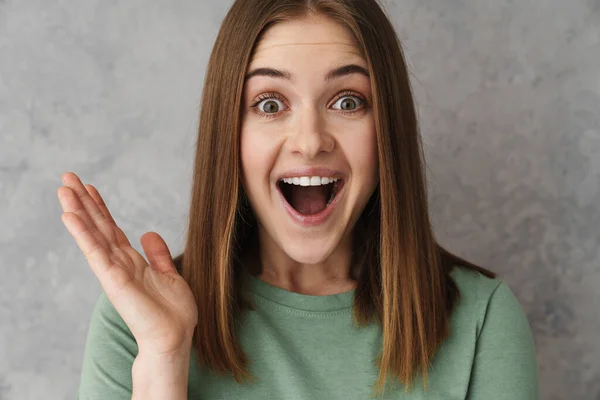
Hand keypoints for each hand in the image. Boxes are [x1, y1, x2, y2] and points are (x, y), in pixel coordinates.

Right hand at [57, 172, 197, 355]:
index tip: (90, 188)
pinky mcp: (113, 280)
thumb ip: (158, 255)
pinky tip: (70, 217)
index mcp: (131, 262)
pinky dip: (83, 234)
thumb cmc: (173, 313)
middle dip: (83, 202)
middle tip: (67, 178)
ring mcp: (114, 271)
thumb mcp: (170, 275)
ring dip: (78, 212)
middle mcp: (119, 264)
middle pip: (97, 227)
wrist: (174, 338)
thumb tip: (148, 232)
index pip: (111, 229)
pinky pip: (95, 253)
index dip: (100, 208)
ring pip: (92, 235)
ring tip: (64, 189)